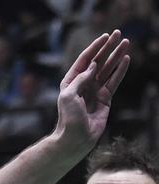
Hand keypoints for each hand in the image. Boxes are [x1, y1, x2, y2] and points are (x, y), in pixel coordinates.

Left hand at [54, 31, 130, 150]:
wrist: (76, 138)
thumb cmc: (68, 118)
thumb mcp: (69, 95)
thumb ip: (81, 79)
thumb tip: (93, 65)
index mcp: (70, 82)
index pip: (84, 60)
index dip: (94, 48)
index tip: (105, 37)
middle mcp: (83, 84)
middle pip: (98, 61)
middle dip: (108, 48)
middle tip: (118, 34)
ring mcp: (94, 91)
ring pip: (108, 69)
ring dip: (116, 56)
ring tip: (126, 43)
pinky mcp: (105, 99)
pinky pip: (114, 81)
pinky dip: (120, 70)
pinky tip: (126, 59)